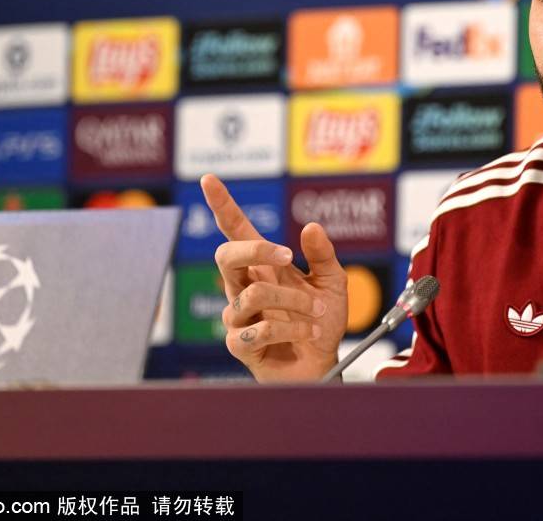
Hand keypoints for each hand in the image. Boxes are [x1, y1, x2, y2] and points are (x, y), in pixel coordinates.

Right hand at [200, 174, 347, 381]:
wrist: (324, 363)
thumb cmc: (321, 321)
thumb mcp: (332, 282)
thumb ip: (322, 255)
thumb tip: (311, 227)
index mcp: (262, 267)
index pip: (236, 231)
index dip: (222, 205)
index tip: (210, 179)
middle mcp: (244, 287)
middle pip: (225, 256)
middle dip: (255, 251)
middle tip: (287, 256)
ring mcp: (239, 316)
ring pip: (253, 295)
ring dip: (293, 301)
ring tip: (318, 312)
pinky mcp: (240, 344)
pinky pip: (258, 330)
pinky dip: (292, 330)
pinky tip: (310, 334)